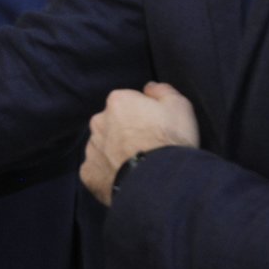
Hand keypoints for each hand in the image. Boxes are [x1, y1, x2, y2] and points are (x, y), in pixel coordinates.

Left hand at [81, 81, 199, 205]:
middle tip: (147, 147)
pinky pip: (97, 170)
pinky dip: (108, 174)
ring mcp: (92, 148)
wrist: (160, 180)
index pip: (129, 103)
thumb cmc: (170, 140)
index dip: (144, 115)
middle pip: (112, 124)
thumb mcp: (180, 106)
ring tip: (138, 165)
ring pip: (103, 146)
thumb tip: (149, 87)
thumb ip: (162, 91)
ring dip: (115, 152)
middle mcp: (98, 121)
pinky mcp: (89, 173)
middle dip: (125, 132)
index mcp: (118, 102)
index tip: (156, 128)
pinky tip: (125, 178)